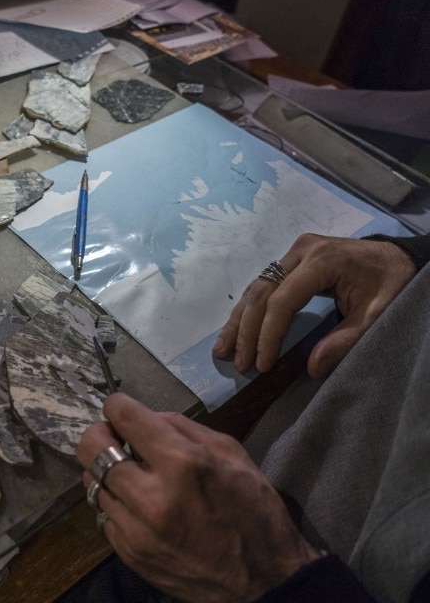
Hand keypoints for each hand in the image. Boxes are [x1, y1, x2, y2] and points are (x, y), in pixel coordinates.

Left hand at [78, 393, 318, 602]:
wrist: (264, 583)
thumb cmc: (255, 512)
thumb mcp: (232, 454)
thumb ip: (183, 428)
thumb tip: (147, 417)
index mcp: (182, 464)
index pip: (125, 417)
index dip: (118, 406)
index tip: (120, 409)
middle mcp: (151, 496)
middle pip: (92, 448)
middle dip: (100, 433)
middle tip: (116, 438)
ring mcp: (136, 529)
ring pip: (92, 481)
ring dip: (106, 470)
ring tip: (129, 473)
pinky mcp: (129, 554)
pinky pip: (104, 515)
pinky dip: (116, 502)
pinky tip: (138, 505)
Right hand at [212, 233, 415, 377]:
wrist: (397, 256)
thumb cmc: (390, 283)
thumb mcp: (377, 313)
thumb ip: (346, 339)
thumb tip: (312, 367)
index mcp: (321, 260)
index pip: (282, 301)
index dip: (268, 335)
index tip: (262, 364)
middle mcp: (300, 252)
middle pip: (261, 293)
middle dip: (246, 331)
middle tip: (238, 362)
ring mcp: (293, 253)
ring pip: (255, 288)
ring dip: (238, 321)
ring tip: (223, 350)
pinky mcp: (291, 259)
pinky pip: (262, 285)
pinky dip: (248, 310)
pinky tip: (235, 330)